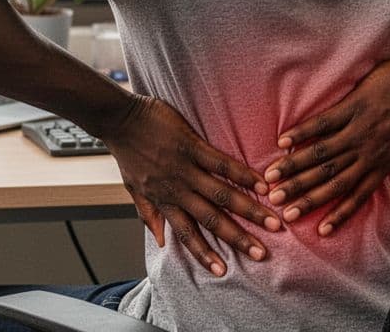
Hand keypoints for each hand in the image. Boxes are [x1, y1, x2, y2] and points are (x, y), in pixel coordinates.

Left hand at [102, 94, 282, 275]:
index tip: (222, 271)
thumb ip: (148, 214)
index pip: (186, 234)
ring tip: (272, 221)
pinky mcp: (191, 145)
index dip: (204, 254)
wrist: (117, 120)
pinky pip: (221, 163)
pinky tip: (261, 183)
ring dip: (249, 210)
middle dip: (238, 238)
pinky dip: (242, 174)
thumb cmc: (127, 152)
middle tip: (261, 253)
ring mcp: (185, 168)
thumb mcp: (132, 188)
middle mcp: (176, 190)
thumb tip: (159, 241)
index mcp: (163, 201)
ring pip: (221, 194)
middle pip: (211, 219)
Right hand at [263, 57, 389, 235]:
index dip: (337, 214)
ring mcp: (357, 129)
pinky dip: (302, 131)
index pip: (355, 195)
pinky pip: (322, 122)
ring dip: (295, 167)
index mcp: (381, 164)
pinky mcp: (352, 107)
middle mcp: (366, 151)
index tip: (318, 230)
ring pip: (321, 153)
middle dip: (303, 194)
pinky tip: (284, 141)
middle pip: (330, 178)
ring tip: (273, 178)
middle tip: (279, 206)